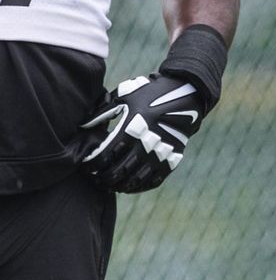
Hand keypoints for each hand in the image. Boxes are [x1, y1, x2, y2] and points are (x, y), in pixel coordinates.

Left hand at [78, 72, 206, 192]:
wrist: (188, 94)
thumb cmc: (151, 92)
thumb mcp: (125, 95)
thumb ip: (102, 112)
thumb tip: (82, 128)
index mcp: (131, 128)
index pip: (104, 156)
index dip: (91, 165)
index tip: (86, 166)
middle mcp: (146, 144)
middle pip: (117, 172)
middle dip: (102, 178)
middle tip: (96, 179)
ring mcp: (161, 153)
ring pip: (134, 180)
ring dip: (119, 185)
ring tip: (111, 184)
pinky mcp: (173, 158)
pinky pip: (153, 181)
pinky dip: (139, 186)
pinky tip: (130, 185)